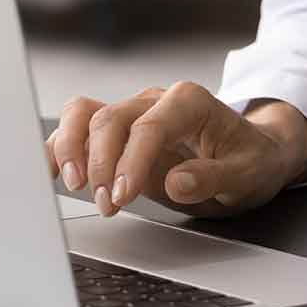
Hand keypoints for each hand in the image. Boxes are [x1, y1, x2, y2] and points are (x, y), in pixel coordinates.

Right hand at [44, 82, 306, 218]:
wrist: (253, 152)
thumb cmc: (251, 159)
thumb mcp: (246, 174)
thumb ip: (213, 177)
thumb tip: (178, 181)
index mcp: (191, 102)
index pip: (150, 125)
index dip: (131, 160)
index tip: (122, 196)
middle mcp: (157, 100)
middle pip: (111, 117)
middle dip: (101, 163)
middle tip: (108, 205)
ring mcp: (135, 113)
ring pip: (87, 113)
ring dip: (72, 149)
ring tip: (75, 186)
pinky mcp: (120, 133)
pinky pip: (79, 127)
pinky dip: (61, 146)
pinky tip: (52, 172)